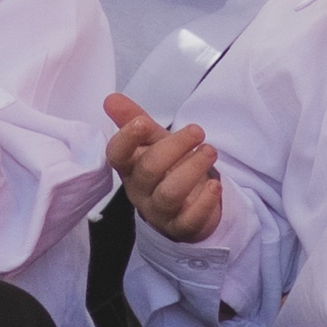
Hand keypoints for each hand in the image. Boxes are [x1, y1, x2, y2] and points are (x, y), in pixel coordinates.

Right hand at [101, 93, 223, 244]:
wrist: (186, 205)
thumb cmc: (166, 167)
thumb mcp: (153, 141)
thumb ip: (134, 119)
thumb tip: (111, 98)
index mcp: (129, 167)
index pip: (116, 155)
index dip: (126, 139)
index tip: (142, 122)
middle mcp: (140, 190)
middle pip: (149, 170)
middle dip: (174, 147)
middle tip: (197, 131)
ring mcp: (160, 211)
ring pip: (170, 193)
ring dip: (192, 169)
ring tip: (210, 151)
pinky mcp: (181, 227)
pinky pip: (190, 220)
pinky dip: (205, 202)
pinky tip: (215, 185)